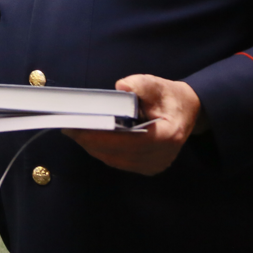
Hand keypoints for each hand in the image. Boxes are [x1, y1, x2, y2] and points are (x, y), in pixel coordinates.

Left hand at [63, 74, 204, 175]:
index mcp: (167, 136)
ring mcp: (155, 165)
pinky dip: (102, 151)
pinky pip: (119, 162)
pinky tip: (88, 138)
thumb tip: (121, 87)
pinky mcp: (148, 168)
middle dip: (91, 141)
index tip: (78, 129)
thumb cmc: (169, 97)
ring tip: (73, 131)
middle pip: (119, 154)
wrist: (186, 112)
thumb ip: (141, 84)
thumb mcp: (157, 85)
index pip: (131, 142)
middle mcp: (162, 156)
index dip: (102, 138)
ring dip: (93, 147)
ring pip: (116, 160)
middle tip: (67, 127)